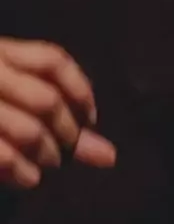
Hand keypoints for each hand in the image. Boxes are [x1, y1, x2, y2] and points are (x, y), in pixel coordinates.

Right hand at [0, 38, 115, 188]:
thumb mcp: (13, 89)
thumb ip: (59, 115)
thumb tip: (108, 155)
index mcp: (3, 50)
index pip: (53, 60)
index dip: (80, 88)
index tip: (90, 115)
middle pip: (46, 99)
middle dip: (66, 131)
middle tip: (68, 148)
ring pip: (27, 127)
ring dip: (47, 153)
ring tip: (50, 163)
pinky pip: (1, 151)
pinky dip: (21, 169)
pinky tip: (31, 178)